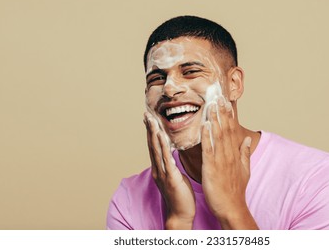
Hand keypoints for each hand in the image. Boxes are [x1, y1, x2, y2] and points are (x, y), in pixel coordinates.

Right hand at [144, 112, 195, 228]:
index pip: (154, 147)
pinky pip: (166, 159)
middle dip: (149, 129)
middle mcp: (158, 169)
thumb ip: (172, 165)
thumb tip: (172, 153)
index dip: (151, 132)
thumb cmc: (181, 196)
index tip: (149, 119)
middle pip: (152, 145)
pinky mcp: (170, 177)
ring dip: (153, 133)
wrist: (181, 214)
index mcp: (160, 168)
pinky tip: (160, 135)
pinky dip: (162, 146)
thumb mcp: (176, 176)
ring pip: (156, 149)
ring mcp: (162, 173)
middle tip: (146, 114)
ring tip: (151, 120)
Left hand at [201, 98, 257, 228]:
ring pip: (218, 135)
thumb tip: (247, 139)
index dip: (228, 115)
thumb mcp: (244, 169)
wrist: (231, 207)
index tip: (225, 101)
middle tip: (218, 95)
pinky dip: (207, 136)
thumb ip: (244, 153)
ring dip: (215, 118)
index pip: (232, 130)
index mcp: (234, 153)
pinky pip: (209, 149)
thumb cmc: (235, 189)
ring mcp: (221, 160)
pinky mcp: (211, 167)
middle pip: (225, 128)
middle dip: (222, 111)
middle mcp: (228, 153)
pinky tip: (205, 124)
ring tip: (212, 103)